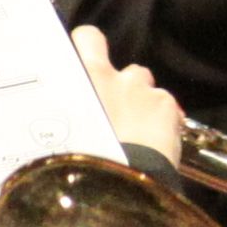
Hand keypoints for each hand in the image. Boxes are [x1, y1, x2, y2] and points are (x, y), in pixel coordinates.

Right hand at [72, 24, 190, 166]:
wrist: (115, 188)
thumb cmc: (79, 161)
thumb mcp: (58, 135)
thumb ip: (63, 119)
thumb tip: (59, 124)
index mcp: (86, 78)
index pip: (88, 39)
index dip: (90, 47)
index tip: (88, 61)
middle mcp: (117, 77)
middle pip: (128, 71)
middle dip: (126, 88)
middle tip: (117, 115)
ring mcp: (146, 92)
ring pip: (149, 91)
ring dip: (144, 106)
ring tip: (137, 136)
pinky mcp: (167, 108)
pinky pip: (167, 109)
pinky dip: (164, 123)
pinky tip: (156, 146)